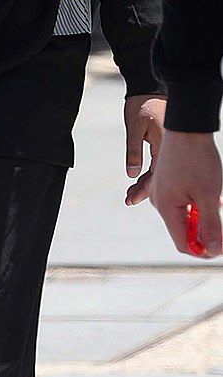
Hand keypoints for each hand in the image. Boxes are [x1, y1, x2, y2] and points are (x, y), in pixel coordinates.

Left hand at [123, 94, 166, 205]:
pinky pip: (158, 162)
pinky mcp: (164, 143)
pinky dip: (149, 172)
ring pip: (158, 171)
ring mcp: (167, 146)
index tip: (131, 200)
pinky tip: (139, 179)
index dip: (144, 189)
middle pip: (159, 176)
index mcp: (164, 144)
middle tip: (129, 200)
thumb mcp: (134, 127)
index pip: (156, 174)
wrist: (149, 88)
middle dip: (144, 190)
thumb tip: (132, 174)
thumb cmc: (142, 104)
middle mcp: (168, 148)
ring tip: (131, 194)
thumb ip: (133, 151)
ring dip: (146, 183)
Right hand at [150, 130, 222, 256]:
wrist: (188, 126)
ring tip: (216, 199)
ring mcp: (162, 192)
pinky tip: (210, 192)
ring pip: (185, 216)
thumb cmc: (197, 159)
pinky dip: (198, 204)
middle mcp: (159, 202)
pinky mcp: (168, 184)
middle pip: (183, 231)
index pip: (183, 243)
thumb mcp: (209, 195)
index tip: (222, 245)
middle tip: (222, 223)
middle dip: (205, 231)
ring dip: (204, 216)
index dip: (203, 250)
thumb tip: (213, 250)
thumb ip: (210, 225)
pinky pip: (183, 203)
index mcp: (165, 207)